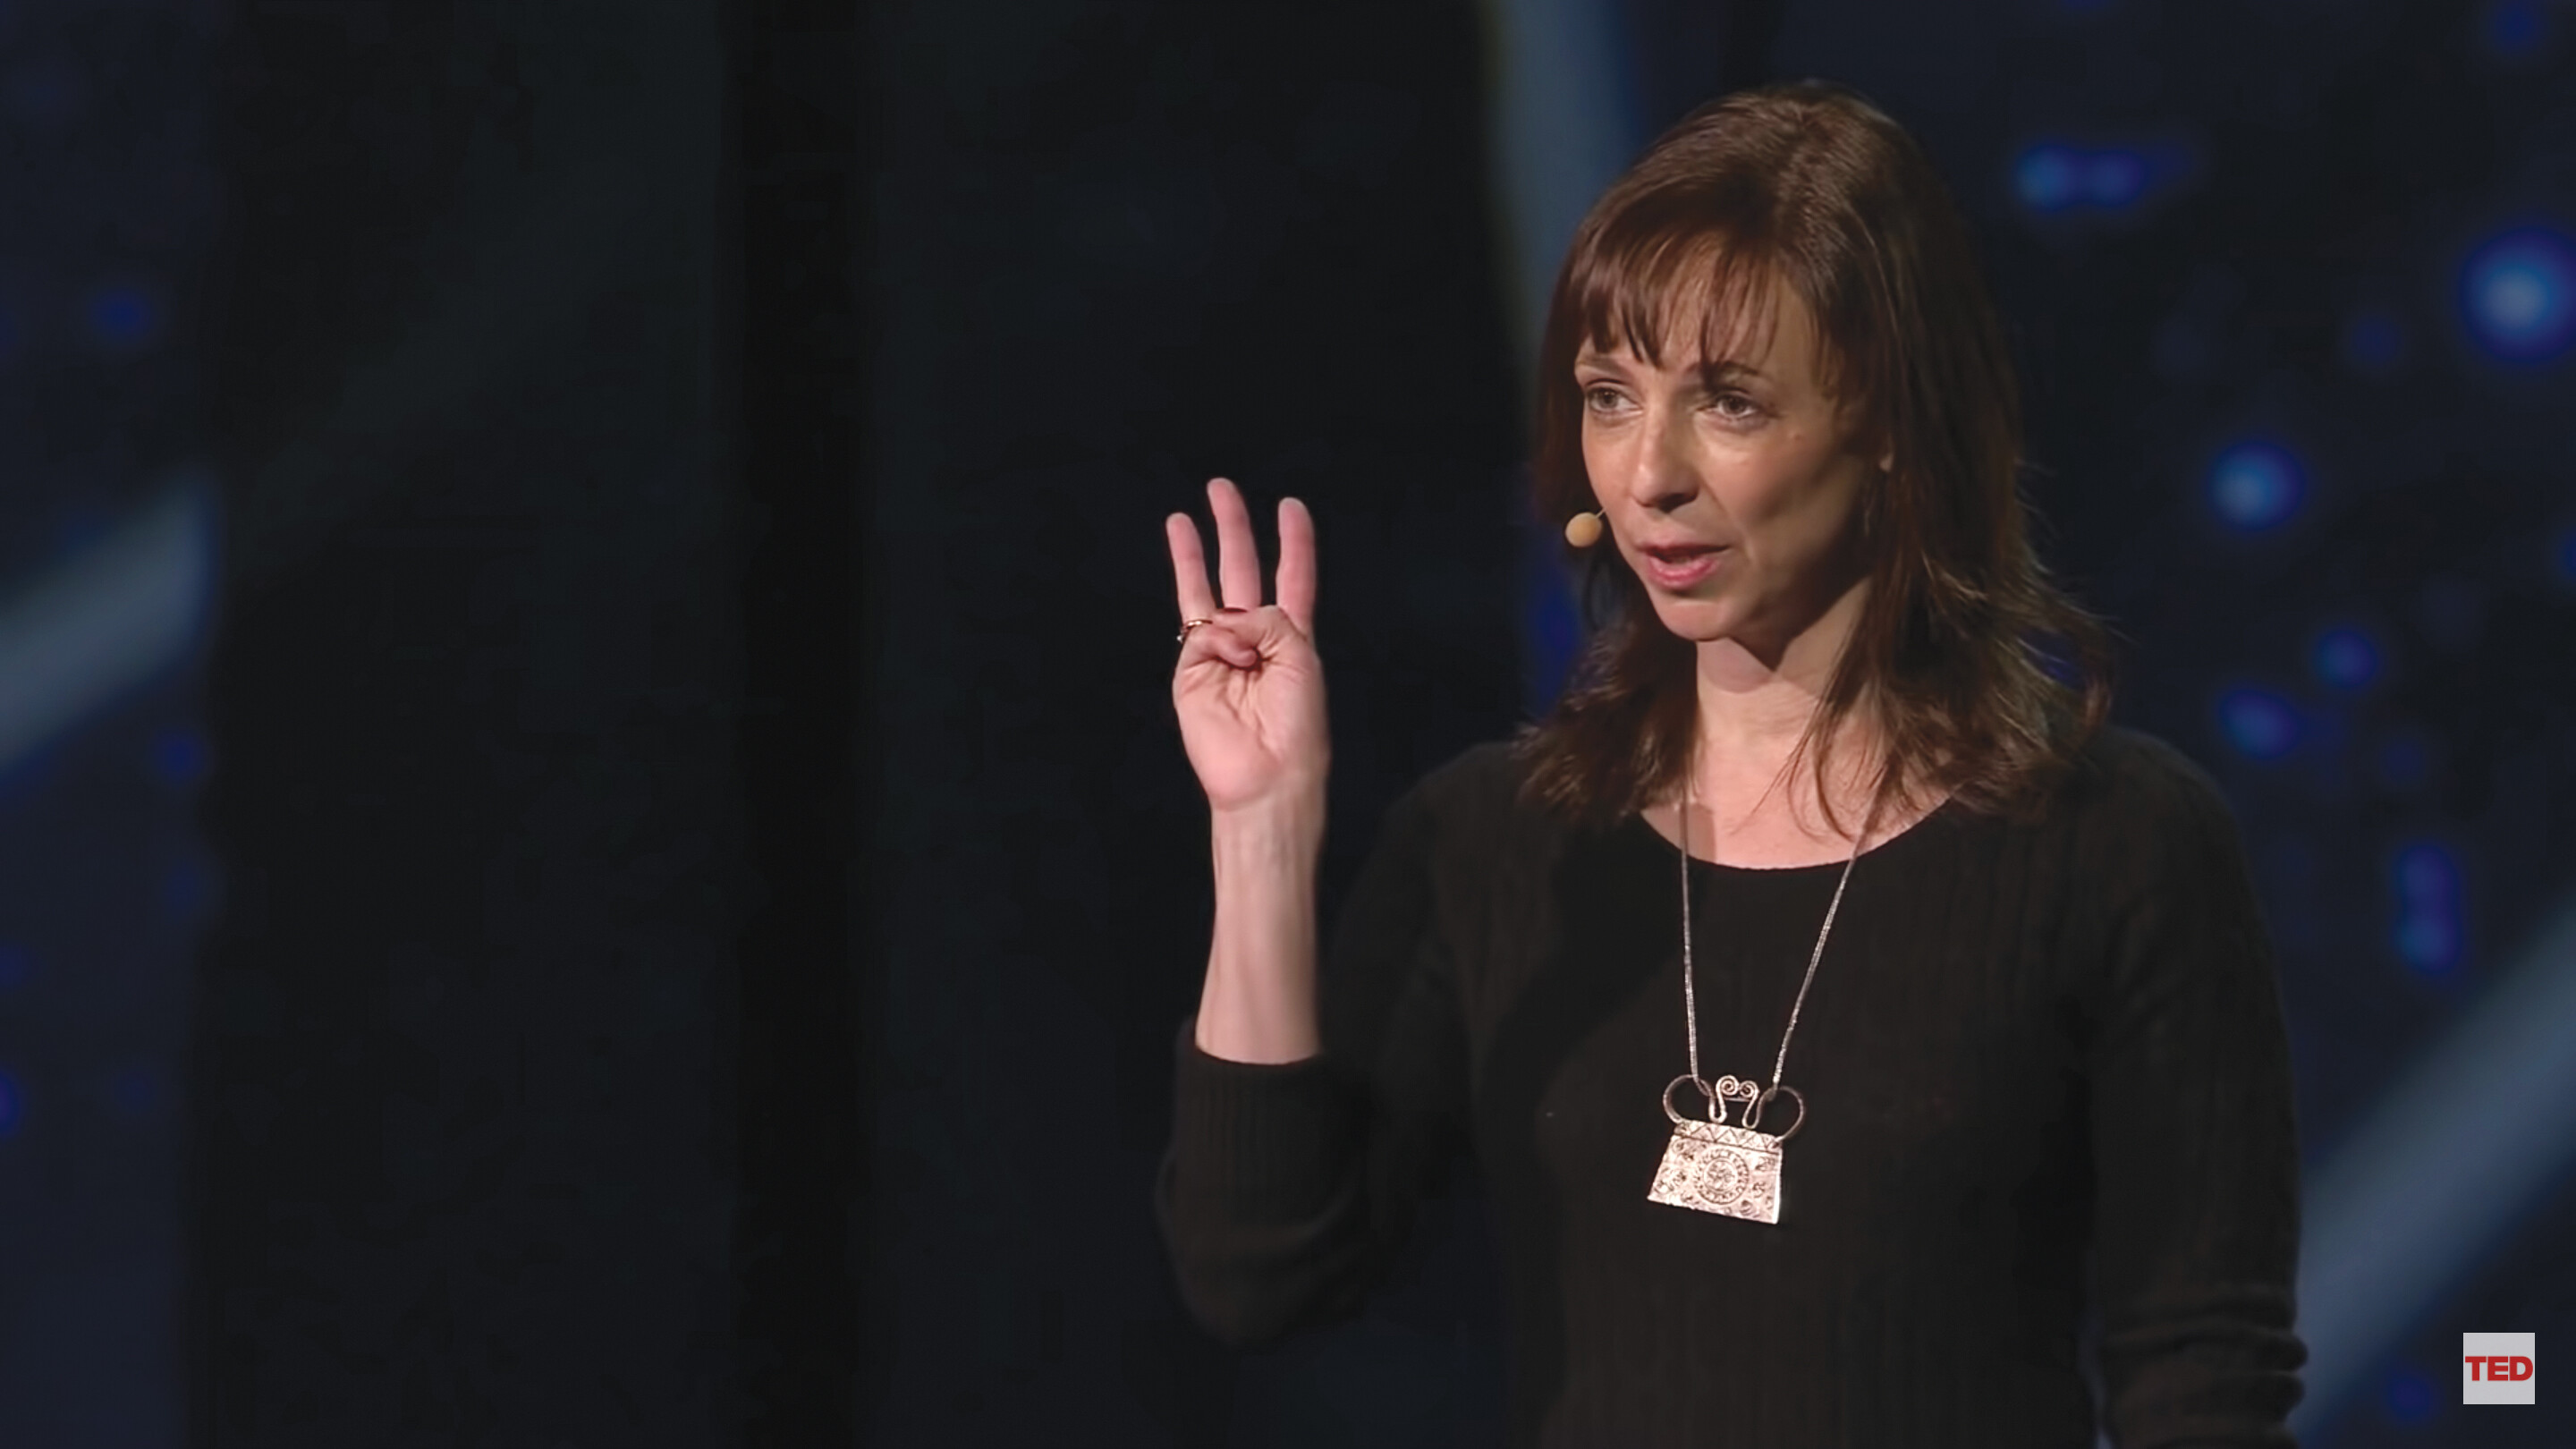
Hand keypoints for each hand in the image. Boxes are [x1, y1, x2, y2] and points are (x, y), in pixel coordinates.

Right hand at [1166, 477, 1328, 816]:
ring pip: (1206, 590)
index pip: (1293, 577)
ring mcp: (1220, 651)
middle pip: (1242, 571)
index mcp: (1293, 636)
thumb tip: (1226, 620)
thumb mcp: (1301, 658)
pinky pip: (1203, 630)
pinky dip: (1219, 635)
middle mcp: (1256, 637)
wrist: (1264, 775)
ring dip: (1196, 553)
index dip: (1293, 542)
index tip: (1291, 506)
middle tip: (1220, 487)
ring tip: (1183, 515)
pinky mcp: (1191, 667)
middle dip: (1233, 529)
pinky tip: (1233, 656)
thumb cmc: (1295, 724)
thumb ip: (1270, 619)